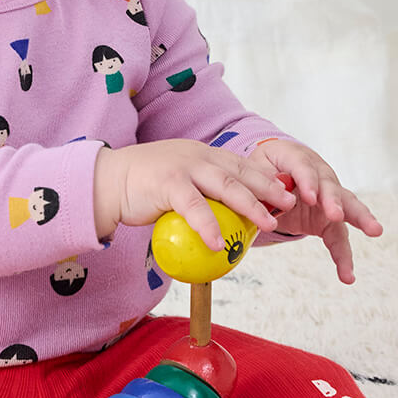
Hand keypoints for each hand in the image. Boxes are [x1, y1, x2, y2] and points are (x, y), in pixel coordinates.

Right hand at [94, 140, 295, 251]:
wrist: (107, 180)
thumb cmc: (141, 187)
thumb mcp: (177, 183)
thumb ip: (199, 195)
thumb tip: (219, 223)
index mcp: (202, 154)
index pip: (241, 164)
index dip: (266, 177)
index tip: (286, 190)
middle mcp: (198, 155)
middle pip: (241, 172)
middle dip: (269, 188)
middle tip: (290, 203)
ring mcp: (184, 167)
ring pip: (226, 186)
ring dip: (251, 205)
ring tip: (269, 224)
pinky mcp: (168, 183)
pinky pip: (195, 207)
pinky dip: (208, 225)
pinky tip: (218, 243)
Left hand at [248, 140, 382, 283]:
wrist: (272, 174)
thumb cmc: (263, 170)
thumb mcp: (253, 170)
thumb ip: (259, 184)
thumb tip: (263, 198)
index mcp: (296, 157)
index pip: (303, 168)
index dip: (308, 182)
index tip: (308, 197)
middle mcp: (318, 175)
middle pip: (330, 187)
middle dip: (334, 201)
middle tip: (336, 214)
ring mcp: (329, 197)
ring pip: (347, 207)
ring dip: (360, 219)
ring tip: (375, 230)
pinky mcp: (330, 219)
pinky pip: (338, 238)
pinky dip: (342, 257)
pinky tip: (347, 276)